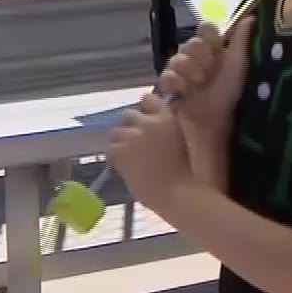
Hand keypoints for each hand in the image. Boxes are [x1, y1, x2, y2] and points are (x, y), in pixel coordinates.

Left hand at [108, 93, 193, 209]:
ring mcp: (132, 136)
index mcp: (166, 118)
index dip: (144, 111)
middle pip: (127, 114)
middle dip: (128, 127)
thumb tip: (148, 121)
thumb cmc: (182, 172)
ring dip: (120, 143)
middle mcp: (148, 122)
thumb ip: (163, 126)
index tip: (145, 123)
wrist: (176, 194)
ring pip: (115, 132)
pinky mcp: (120, 151)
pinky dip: (114, 158)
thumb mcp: (178, 139)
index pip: (148, 98)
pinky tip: (124, 167)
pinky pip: (110, 149)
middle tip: (133, 144)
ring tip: (129, 158)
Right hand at [157, 17, 254, 134]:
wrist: (210, 131)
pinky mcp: (168, 89)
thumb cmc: (227, 99)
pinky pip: (165, 76)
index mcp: (216, 52)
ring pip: (176, 58)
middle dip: (198, 55)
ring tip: (197, 85)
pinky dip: (174, 82)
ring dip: (188, 69)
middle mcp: (198, 59)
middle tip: (207, 72)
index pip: (206, 29)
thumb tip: (250, 17)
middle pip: (190, 42)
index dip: (208, 35)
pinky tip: (182, 91)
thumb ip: (240, 43)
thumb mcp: (237, 69)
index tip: (214, 45)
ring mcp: (181, 74)